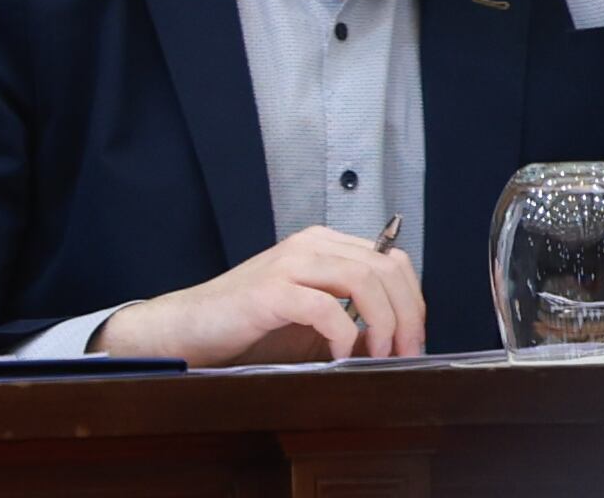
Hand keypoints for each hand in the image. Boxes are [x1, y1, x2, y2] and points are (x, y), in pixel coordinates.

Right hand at [93, 225, 425, 365]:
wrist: (190, 329)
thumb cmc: (251, 328)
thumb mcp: (315, 319)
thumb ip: (355, 316)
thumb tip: (403, 338)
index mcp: (322, 246)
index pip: (391, 259)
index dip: (413, 301)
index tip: (412, 342)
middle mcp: (308, 246)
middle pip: (386, 267)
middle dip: (407, 316)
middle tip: (404, 356)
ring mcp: (289, 264)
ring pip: (364, 279)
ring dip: (383, 325)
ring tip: (378, 358)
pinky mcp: (270, 291)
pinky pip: (327, 308)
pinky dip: (344, 337)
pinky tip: (340, 358)